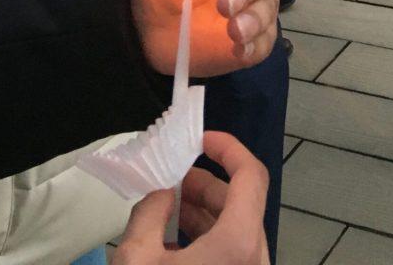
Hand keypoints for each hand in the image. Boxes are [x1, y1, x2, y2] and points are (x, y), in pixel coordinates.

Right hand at [113, 133, 268, 264]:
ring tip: (165, 209)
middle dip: (203, 183)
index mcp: (239, 241)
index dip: (227, 147)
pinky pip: (230, 251)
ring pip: (234, 227)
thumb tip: (161, 194)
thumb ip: (149, 213)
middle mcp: (254, 255)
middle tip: (169, 180)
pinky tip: (170, 242)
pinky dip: (205, 238)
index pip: (250, 174)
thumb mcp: (138, 257)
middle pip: (239, 201)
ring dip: (201, 211)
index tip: (199, 139)